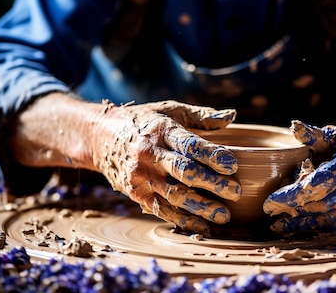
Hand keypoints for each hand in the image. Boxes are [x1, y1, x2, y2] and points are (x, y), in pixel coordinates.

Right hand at [92, 100, 241, 234]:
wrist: (100, 137)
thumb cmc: (143, 121)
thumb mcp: (170, 110)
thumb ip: (201, 116)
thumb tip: (232, 116)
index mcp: (160, 130)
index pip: (189, 145)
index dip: (212, 156)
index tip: (232, 165)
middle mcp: (149, 154)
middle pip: (183, 171)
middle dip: (211, 183)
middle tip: (235, 192)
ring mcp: (140, 176)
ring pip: (174, 195)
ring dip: (201, 207)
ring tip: (224, 215)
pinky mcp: (135, 193)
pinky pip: (161, 209)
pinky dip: (183, 219)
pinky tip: (203, 225)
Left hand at [263, 103, 335, 234]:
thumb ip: (316, 135)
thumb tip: (294, 127)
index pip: (323, 181)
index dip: (296, 193)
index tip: (273, 199)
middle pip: (325, 204)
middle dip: (294, 209)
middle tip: (270, 210)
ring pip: (333, 220)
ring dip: (304, 224)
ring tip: (279, 224)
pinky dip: (320, 229)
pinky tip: (301, 228)